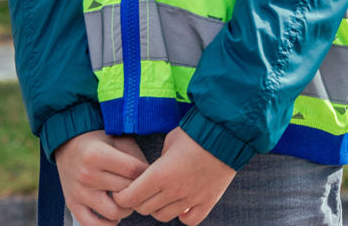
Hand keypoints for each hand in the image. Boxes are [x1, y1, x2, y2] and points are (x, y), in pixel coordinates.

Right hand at [55, 130, 147, 225]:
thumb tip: (151, 177)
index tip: (150, 172)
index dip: (146, 172)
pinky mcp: (72, 204)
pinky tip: (115, 214)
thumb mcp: (116, 139)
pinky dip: (108, 224)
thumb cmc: (97, 139)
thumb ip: (134, 157)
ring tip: (128, 198)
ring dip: (126, 208)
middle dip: (137, 189)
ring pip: (114, 212)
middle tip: (140, 185)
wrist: (68, 142)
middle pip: (125, 191)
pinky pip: (92, 225)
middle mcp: (86, 175)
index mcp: (97, 154)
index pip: (132, 171)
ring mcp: (79, 192)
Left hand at [113, 127, 235, 224]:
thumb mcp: (169, 141)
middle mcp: (174, 190)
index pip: (131, 197)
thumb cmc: (195, 131)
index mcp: (160, 174)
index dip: (122, 196)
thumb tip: (154, 171)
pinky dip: (182, 215)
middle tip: (138, 191)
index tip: (121, 191)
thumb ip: (159, 161)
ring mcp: (191, 198)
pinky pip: (189, 220)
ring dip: (157, 208)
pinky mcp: (208, 201)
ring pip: (164, 216)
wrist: (226, 133)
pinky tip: (181, 204)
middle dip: (137, 201)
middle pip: (145, 208)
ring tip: (159, 196)